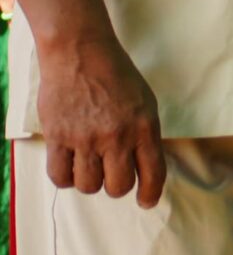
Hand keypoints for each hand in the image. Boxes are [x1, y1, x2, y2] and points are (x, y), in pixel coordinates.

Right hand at [34, 28, 165, 207]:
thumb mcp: (145, 102)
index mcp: (145, 128)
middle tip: (112, 174)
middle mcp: (117, 137)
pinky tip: (69, 166)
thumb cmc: (116, 75)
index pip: (153, 173)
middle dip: (117, 186)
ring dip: (90, 181)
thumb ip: (146, 134)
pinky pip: (59, 176)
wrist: (80, 53)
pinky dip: (65, 178)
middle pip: (118, 187)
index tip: (146, 201)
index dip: (150, 194)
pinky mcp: (58, 137)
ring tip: (89, 166)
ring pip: (88, 185)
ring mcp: (85, 138)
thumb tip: (144, 166)